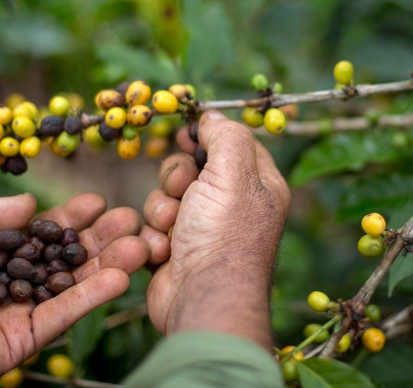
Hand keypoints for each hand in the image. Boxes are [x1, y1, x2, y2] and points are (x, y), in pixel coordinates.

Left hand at [0, 193, 148, 386]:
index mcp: (0, 253)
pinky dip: (93, 296)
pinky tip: (119, 276)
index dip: (73, 217)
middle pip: (69, 259)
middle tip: (133, 220)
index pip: (47, 233)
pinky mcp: (25, 338)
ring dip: (109, 265)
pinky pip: (64, 314)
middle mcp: (18, 281)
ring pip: (75, 285)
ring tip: (140, 245)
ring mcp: (24, 310)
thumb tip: (33, 202)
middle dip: (102, 239)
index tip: (98, 201)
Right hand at [142, 111, 291, 348]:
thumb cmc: (224, 233)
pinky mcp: (176, 250)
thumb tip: (211, 115)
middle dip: (178, 176)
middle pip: (192, 168)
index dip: (208, 136)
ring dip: (162, 208)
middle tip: (184, 190)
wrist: (201, 298)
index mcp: (258, 185)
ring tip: (174, 227)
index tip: (186, 132)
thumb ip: (225, 135)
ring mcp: (203, 229)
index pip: (233, 145)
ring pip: (167, 196)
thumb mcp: (233, 171)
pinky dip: (156, 235)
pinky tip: (166, 251)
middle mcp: (233, 206)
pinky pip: (154, 225)